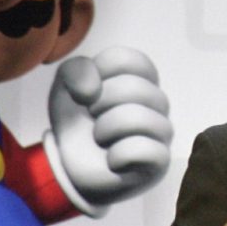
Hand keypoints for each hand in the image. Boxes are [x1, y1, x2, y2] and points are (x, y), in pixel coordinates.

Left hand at [47, 47, 171, 208]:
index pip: (127, 60)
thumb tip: (92, 90)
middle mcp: (156, 101)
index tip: (88, 92)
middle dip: (99, 104)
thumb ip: (74, 71)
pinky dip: (118, 155)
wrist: (70, 166)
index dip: (98, 74)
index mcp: (139, 77)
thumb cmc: (76, 121)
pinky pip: (146, 150)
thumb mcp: (65, 88)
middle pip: (134, 87)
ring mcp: (161, 131)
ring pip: (139, 118)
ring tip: (100, 139)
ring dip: (106, 129)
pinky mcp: (160, 161)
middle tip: (92, 118)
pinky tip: (112, 160)